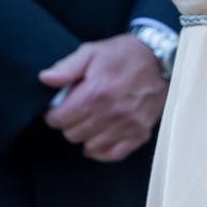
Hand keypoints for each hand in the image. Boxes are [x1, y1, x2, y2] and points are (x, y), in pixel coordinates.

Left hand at [39, 34, 167, 161]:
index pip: (59, 119)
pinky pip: (113, 154)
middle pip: (72, 134)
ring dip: (86, 135)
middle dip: (69, 123)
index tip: (60, 106)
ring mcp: (128, 124)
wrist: (161, 58)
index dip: (54, 113)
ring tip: (92, 120)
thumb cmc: (124, 54)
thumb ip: (67, 67)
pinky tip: (101, 136)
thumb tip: (45, 80)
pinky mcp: (140, 132)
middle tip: (77, 111)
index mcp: (96, 92)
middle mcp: (112, 112)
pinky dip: (102, 150)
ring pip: (89, 145)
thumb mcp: (92, 51)